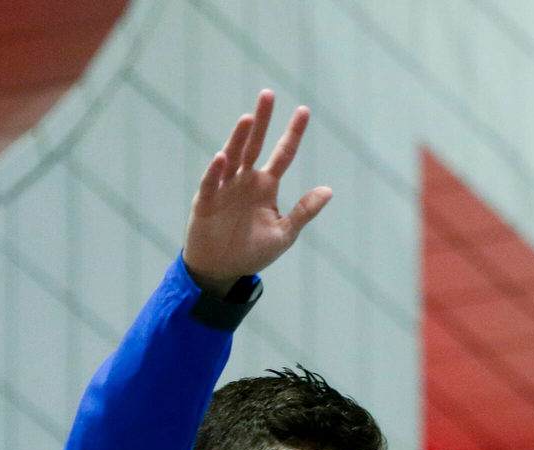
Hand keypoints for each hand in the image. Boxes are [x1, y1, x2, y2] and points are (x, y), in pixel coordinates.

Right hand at [183, 90, 332, 298]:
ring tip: (247, 119)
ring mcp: (224, 189)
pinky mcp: (205, 202)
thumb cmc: (252, 252)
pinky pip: (211, 183)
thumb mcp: (284, 233)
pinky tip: (222, 157)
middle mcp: (245, 181)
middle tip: (268, 94)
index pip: (282, 154)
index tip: (304, 110)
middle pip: (255, 145)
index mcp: (266, 186)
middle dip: (262, 121)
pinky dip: (215, 171)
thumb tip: (328, 190)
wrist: (221, 270)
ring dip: (238, 139)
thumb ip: (303, 211)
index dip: (292, 133)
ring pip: (233, 157)